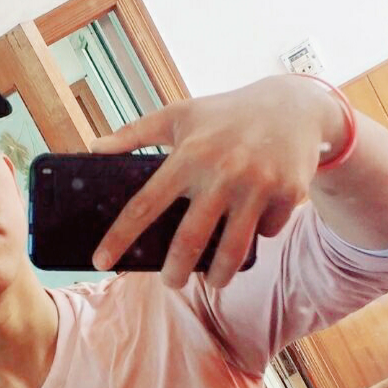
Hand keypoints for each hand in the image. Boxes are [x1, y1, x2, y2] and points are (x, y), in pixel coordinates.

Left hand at [90, 75, 337, 287]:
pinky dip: (258, 236)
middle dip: (175, 272)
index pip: (145, 204)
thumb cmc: (224, 113)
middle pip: (189, 240)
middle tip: (169, 281)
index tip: (100, 261)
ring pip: (231, 250)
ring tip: (211, 281)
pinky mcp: (287, 194)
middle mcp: (221, 173)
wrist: (292, 106)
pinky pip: (267, 232)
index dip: (119, 236)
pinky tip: (253, 230)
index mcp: (188, 155)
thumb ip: (134, 133)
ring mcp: (257, 186)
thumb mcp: (178, 115)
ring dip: (218, 275)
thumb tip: (94, 147)